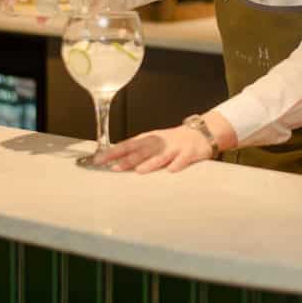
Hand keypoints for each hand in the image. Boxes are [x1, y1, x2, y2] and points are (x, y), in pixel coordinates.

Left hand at [93, 125, 212, 172]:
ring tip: (139, 171)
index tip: (100, 159)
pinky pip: (183, 159)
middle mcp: (161, 142)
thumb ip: (138, 150)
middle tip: (114, 167)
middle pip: (142, 150)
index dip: (114, 152)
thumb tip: (115, 160)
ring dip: (150, 163)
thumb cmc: (174, 140)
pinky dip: (177, 164)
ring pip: (161, 155)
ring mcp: (176, 147)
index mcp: (151, 138)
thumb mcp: (155, 141)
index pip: (129, 144)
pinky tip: (171, 170)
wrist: (202, 131)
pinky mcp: (190, 152)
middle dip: (128, 159)